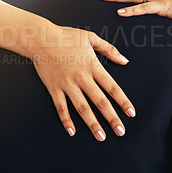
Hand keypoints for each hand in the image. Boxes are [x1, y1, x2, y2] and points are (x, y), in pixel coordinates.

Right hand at [31, 25, 134, 141]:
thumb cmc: (66, 36)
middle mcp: (82, 77)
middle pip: (100, 101)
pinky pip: (61, 107)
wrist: (41, 38)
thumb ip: (109, 49)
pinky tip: (72, 131)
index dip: (123, 101)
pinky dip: (66, 120)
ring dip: (92, 123)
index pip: (112, 87)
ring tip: (101, 136)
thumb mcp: (90, 38)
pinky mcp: (54, 88)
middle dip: (112, 118)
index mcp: (93, 66)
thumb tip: (125, 60)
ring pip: (82, 108)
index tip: (131, 113)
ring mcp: (67, 84)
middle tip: (120, 132)